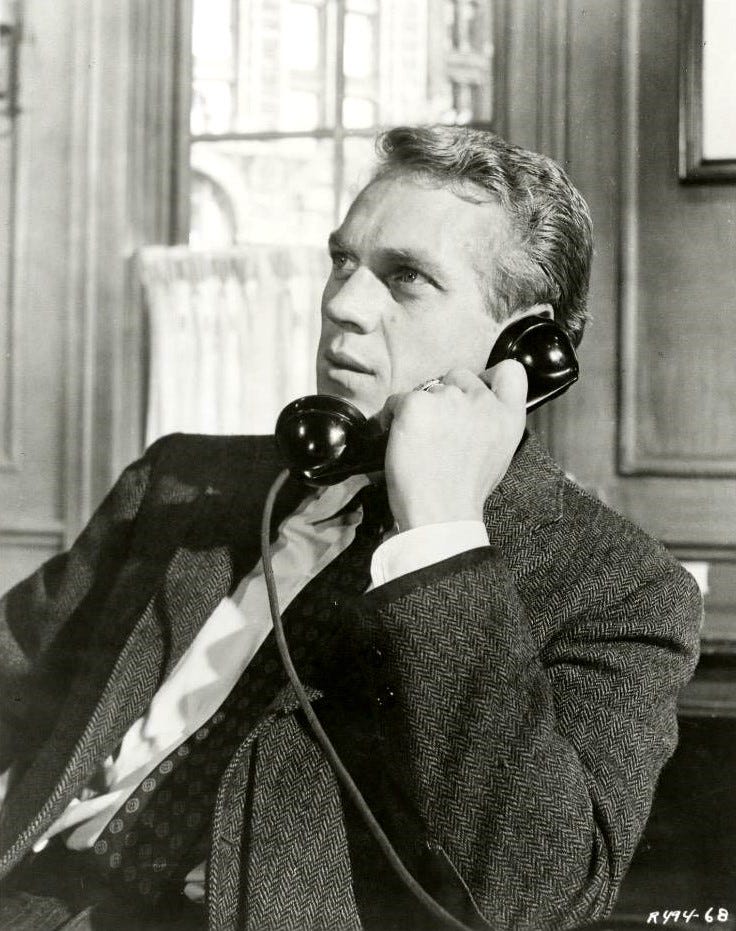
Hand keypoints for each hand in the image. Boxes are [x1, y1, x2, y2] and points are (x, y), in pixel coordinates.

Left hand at [378, 361, 527, 530]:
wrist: (441, 514)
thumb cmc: (463, 493)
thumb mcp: (496, 455)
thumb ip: (490, 423)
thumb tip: (469, 409)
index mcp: (508, 417)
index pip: (510, 371)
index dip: (488, 377)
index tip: (474, 391)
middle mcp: (483, 402)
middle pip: (460, 375)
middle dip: (446, 396)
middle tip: (437, 429)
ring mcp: (450, 400)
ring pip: (428, 389)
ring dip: (420, 409)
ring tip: (418, 442)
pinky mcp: (418, 404)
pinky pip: (398, 399)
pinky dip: (391, 416)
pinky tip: (396, 438)